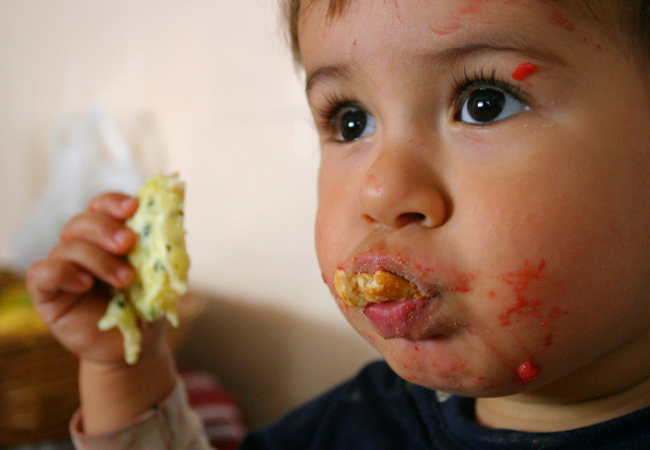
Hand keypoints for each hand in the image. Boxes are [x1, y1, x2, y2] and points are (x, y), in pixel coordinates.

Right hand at [25, 192, 165, 367]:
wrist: (136, 343)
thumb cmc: (147, 305)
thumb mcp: (160, 274)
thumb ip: (162, 247)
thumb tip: (172, 217)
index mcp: (107, 236)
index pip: (102, 206)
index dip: (114, 202)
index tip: (134, 207)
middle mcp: (81, 247)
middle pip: (83, 222)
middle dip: (107, 229)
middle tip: (129, 243)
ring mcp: (62, 268)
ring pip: (68, 246)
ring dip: (99, 260)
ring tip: (126, 280)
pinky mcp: (47, 293)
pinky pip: (42, 273)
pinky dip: (63, 273)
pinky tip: (85, 284)